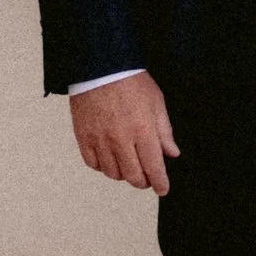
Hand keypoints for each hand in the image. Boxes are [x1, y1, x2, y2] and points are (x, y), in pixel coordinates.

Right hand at [70, 70, 179, 192]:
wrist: (100, 66)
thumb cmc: (129, 80)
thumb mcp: (156, 102)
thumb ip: (164, 131)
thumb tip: (171, 153)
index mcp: (142, 130)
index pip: (153, 168)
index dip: (160, 183)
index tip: (162, 189)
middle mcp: (120, 139)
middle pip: (133, 176)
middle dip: (143, 181)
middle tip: (147, 178)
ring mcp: (100, 140)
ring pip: (113, 173)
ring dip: (123, 174)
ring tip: (129, 165)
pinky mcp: (83, 137)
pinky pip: (93, 164)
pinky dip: (103, 167)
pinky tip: (110, 158)